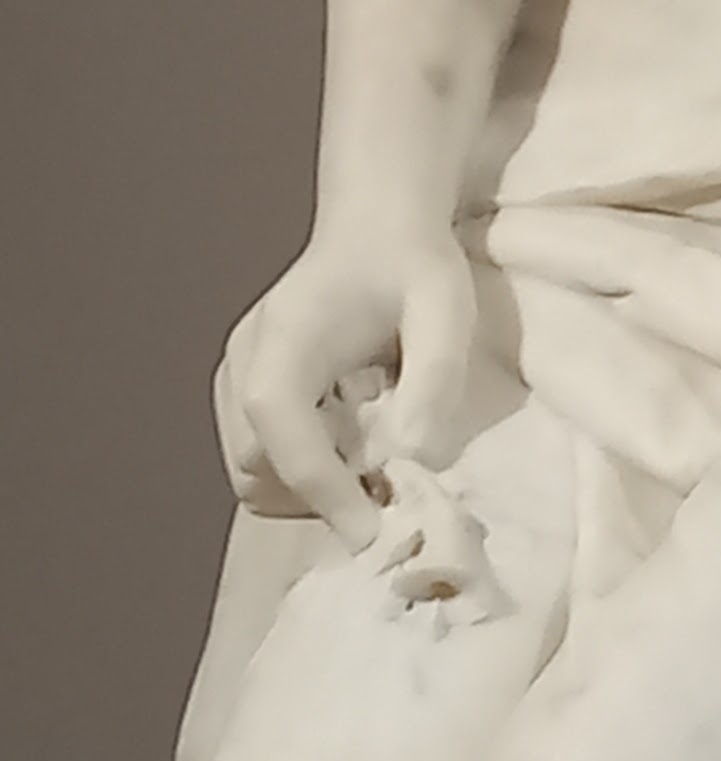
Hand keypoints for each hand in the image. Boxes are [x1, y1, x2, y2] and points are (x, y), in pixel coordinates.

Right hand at [213, 222, 477, 541]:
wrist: (378, 226)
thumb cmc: (413, 264)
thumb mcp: (444, 311)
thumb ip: (433, 379)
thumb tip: (414, 458)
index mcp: (283, 343)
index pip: (283, 438)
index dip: (326, 495)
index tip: (376, 534)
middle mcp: (243, 364)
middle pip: (256, 469)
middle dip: (318, 498)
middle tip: (387, 500)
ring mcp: (235, 378)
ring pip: (252, 474)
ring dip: (309, 491)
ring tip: (376, 473)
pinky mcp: (245, 390)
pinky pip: (262, 456)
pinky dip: (303, 473)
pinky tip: (355, 450)